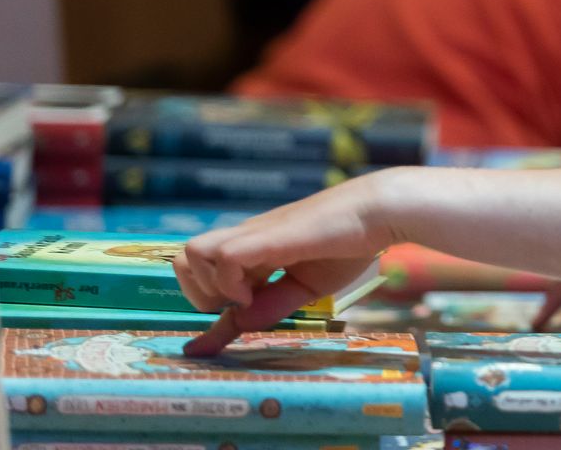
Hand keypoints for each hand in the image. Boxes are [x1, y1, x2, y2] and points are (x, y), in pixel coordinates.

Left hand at [175, 169, 403, 343]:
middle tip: (238, 306)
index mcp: (254, 251)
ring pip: (191, 253)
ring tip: (247, 296)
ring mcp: (252, 235)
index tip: (199, 349)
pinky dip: (231, 281)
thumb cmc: (348, 245)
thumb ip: (271, 306)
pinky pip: (223, 257)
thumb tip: (237, 326)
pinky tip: (257, 290)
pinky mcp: (266, 235)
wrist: (377, 212)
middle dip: (199, 294)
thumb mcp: (305, 287)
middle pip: (183, 260)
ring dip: (209, 284)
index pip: (204, 276)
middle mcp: (244, 240)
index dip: (203, 315)